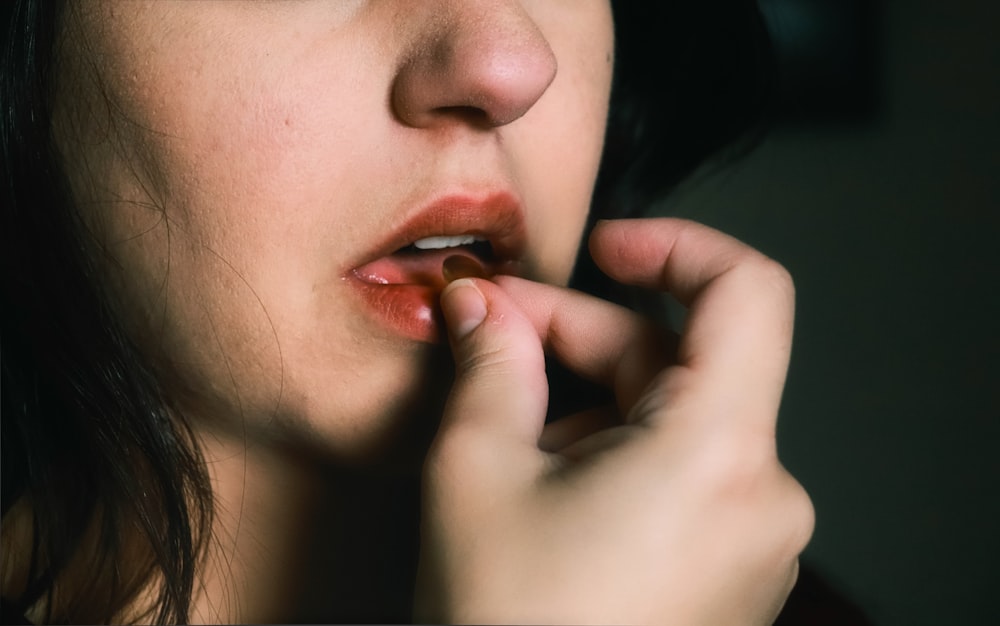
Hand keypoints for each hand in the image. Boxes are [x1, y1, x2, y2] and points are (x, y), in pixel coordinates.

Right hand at [415, 218, 813, 624]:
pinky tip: (546, 478)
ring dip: (593, 401)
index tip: (607, 247)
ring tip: (505, 424)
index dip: (675, 244)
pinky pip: (685, 476)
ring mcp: (754, 543)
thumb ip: (489, 363)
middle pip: (685, 362)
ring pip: (677, 422)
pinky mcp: (732, 574)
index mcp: (718, 454)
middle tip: (493, 331)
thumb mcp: (477, 474)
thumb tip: (480, 304)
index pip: (747, 292)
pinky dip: (620, 453)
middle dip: (585, 336)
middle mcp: (762, 497)